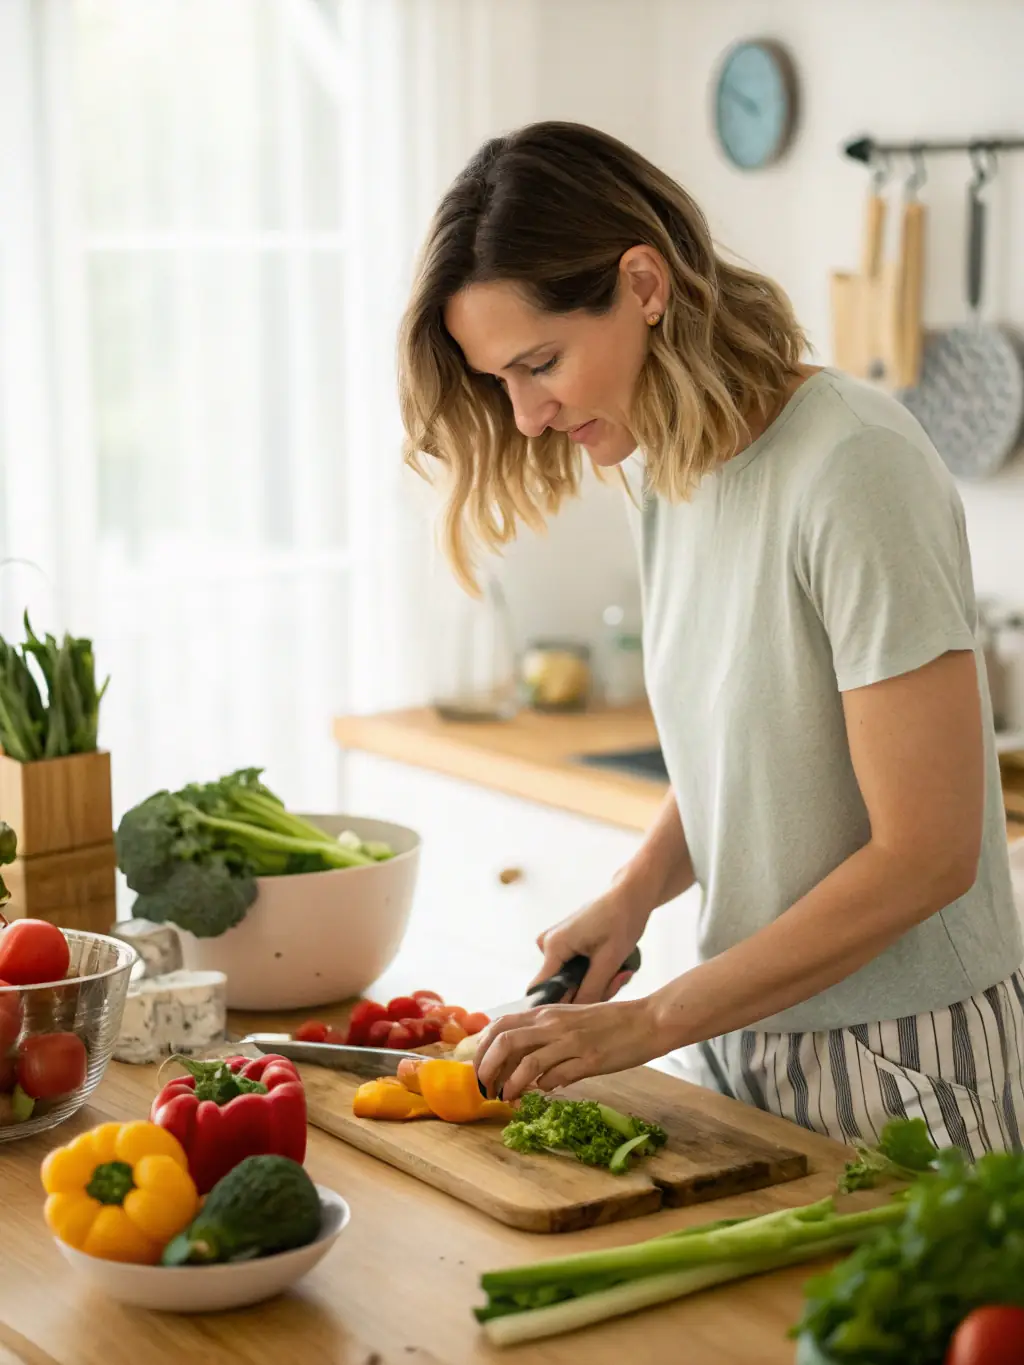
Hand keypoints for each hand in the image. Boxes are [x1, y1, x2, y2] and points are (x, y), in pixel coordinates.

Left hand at [474, 995, 665, 1102]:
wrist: (647, 1020)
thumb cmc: (609, 1022)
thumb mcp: (570, 1020)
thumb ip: (544, 1036)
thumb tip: (521, 1063)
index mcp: (546, 1013)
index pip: (499, 1026)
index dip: (482, 1049)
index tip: (480, 1070)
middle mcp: (554, 1024)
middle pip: (505, 1043)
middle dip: (488, 1069)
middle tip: (487, 1089)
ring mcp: (571, 1042)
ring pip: (527, 1064)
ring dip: (512, 1086)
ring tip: (510, 1098)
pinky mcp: (590, 1060)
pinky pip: (556, 1078)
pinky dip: (545, 1088)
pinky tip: (547, 1091)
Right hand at [529, 883, 649, 1006]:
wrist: (630, 895)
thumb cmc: (621, 921)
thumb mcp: (609, 961)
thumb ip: (591, 991)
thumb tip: (575, 1017)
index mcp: (553, 946)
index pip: (542, 991)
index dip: (563, 1005)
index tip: (588, 1009)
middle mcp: (547, 945)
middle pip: (560, 987)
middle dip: (590, 991)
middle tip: (619, 980)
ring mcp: (556, 944)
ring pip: (570, 980)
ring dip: (596, 983)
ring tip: (621, 972)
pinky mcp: (565, 944)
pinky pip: (574, 970)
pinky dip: (594, 974)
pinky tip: (613, 967)